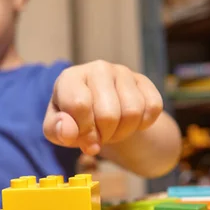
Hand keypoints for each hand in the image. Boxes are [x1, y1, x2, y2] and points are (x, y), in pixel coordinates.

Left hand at [43, 60, 163, 155]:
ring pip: (133, 112)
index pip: (80, 105)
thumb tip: (69, 131)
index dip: (85, 132)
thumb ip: (57, 130)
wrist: (99, 114)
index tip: (84, 141)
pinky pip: (153, 108)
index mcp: (70, 78)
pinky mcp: (144, 81)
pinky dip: (143, 124)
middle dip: (105, 135)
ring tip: (113, 131)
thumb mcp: (56, 129)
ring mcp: (123, 72)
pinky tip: (131, 123)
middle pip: (109, 114)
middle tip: (100, 137)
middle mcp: (97, 68)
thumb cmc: (74, 121)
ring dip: (123, 132)